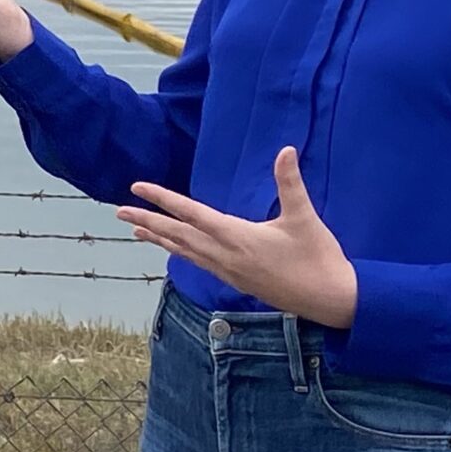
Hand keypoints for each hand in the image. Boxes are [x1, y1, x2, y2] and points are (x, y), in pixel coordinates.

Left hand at [120, 147, 358, 327]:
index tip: (137, 188)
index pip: (191, 213)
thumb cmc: (319, 257)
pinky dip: (180, 253)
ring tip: (135, 230)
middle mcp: (226, 256)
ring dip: (159, 239)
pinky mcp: (237, 281)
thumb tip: (286, 150)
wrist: (332, 301)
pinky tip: (174, 250)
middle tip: (118, 211)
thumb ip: (291, 183)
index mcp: (238, 237)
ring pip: (185, 252)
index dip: (162, 199)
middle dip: (147, 220)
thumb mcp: (304, 217)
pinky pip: (199, 263)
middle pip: (178, 235)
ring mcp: (229, 271)